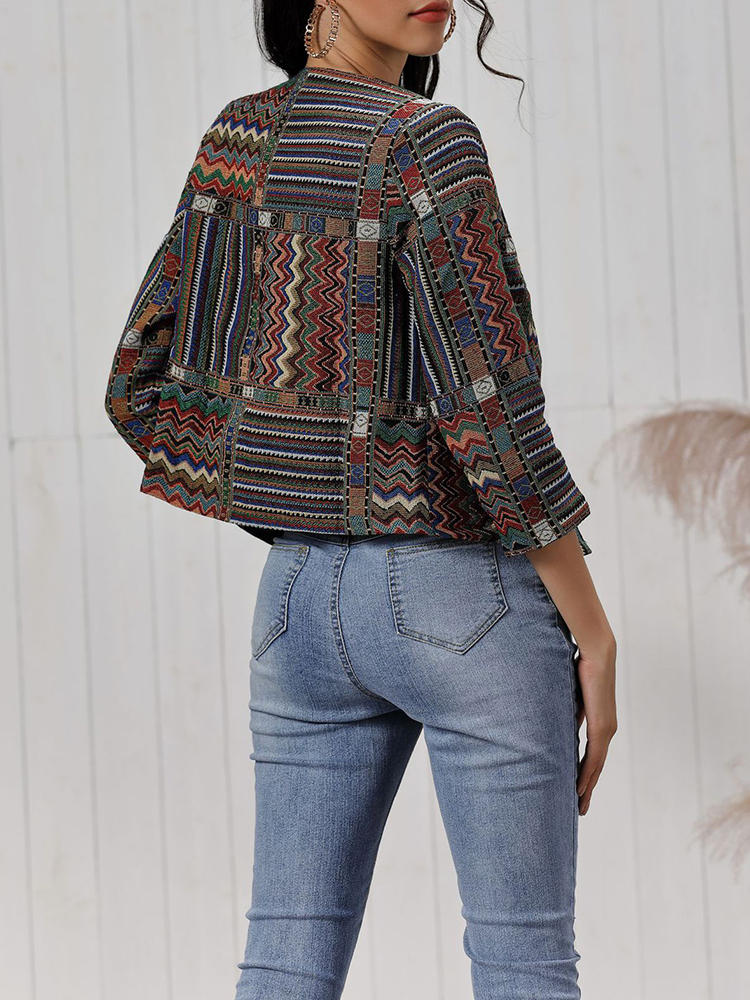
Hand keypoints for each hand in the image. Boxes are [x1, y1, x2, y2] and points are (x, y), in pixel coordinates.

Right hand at [574, 634, 616, 814]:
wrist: (597, 652)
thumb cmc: (581, 665)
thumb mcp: (569, 695)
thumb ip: (566, 710)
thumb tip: (551, 720)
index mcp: (599, 722)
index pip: (591, 755)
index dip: (584, 773)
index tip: (576, 788)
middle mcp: (606, 730)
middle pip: (596, 767)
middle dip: (587, 789)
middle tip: (579, 808)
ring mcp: (606, 730)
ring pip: (596, 767)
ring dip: (587, 788)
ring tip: (579, 806)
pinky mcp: (602, 728)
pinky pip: (594, 758)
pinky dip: (586, 775)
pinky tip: (579, 788)